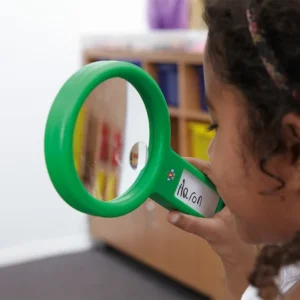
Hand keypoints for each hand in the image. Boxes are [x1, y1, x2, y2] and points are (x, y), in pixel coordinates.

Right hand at [167, 158, 256, 297]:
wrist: (243, 257)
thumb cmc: (234, 244)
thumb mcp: (211, 231)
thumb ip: (190, 223)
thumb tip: (170, 215)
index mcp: (234, 192)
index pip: (216, 170)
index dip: (198, 164)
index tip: (181, 161)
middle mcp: (230, 191)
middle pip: (210, 173)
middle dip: (192, 169)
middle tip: (174, 168)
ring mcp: (225, 196)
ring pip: (208, 181)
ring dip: (193, 179)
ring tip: (176, 177)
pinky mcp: (220, 203)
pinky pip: (206, 191)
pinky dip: (195, 189)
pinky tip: (184, 192)